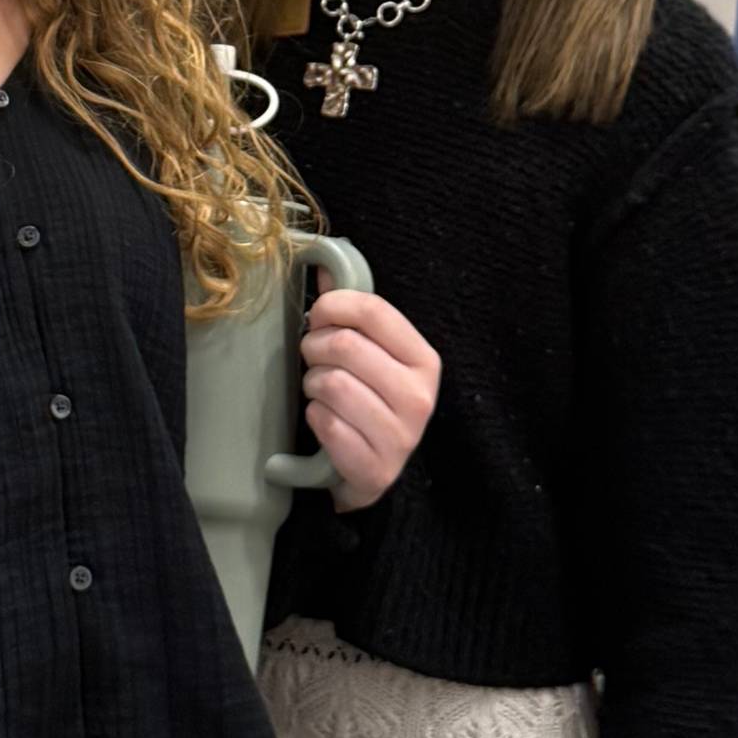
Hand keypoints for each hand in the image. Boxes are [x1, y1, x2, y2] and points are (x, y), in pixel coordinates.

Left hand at [300, 285, 438, 509]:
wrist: (372, 474)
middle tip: (314, 358)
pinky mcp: (376, 468)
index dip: (333, 305)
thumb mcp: (372, 356)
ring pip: (331, 384)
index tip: (318, 315)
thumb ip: (351, 312)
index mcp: (424, 360)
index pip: (375, 311)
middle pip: (346, 345)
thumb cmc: (369, 403)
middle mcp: (420, 397)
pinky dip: (314, 417)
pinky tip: (325, 421)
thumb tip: (323, 264)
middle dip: (315, 347)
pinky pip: (325, 424)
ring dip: (313, 385)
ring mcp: (401, 437)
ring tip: (321, 392)